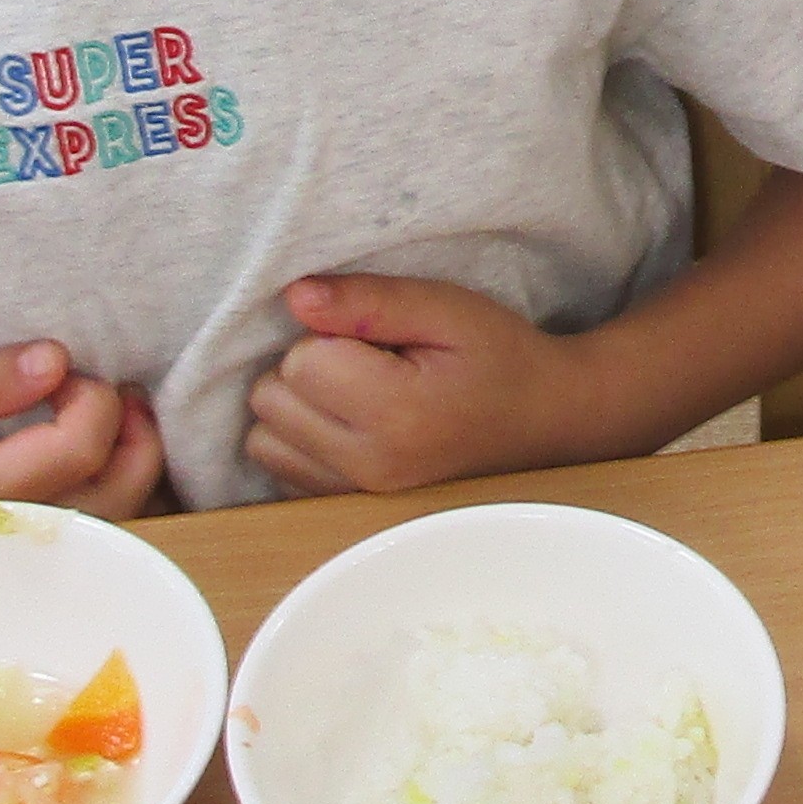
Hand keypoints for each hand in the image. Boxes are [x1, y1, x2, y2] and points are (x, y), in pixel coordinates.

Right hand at [0, 339, 164, 553]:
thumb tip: (56, 361)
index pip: (77, 449)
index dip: (94, 399)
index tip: (66, 368)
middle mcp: (8, 536)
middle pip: (117, 496)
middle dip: (135, 434)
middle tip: (117, 388)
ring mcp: (12, 559)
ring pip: (112, 524)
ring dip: (129, 466)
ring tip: (112, 415)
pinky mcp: (8, 564)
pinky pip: (86, 536)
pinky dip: (107, 493)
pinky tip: (87, 456)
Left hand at [244, 276, 600, 497]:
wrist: (540, 420)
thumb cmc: (497, 355)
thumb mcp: (445, 308)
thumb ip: (369, 300)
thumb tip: (295, 297)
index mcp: (396, 414)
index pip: (300, 359)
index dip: (329, 333)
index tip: (379, 338)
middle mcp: (369, 466)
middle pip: (272, 399)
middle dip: (306, 367)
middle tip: (367, 361)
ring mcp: (356, 494)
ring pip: (263, 437)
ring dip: (294, 406)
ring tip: (354, 391)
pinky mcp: (345, 506)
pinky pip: (279, 467)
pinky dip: (298, 440)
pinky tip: (346, 421)